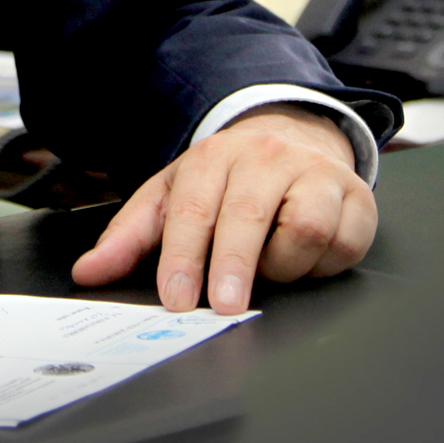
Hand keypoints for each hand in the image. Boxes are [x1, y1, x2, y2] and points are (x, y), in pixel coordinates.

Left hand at [70, 105, 375, 313]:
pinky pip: (343, 243)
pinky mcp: (356, 197)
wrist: (293, 137)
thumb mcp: (172, 196)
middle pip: (246, 216)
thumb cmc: (227, 178)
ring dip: (283, 264)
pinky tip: (307, 257)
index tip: (177, 297)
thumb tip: (87, 271)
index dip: (183, 257)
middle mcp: (263, 158)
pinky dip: (323, 263)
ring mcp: (313, 173)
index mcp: (211, 158)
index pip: (193, 210)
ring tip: (270, 266)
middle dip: (233, 265)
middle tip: (224, 306)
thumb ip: (129, 236)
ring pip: (301, 229)